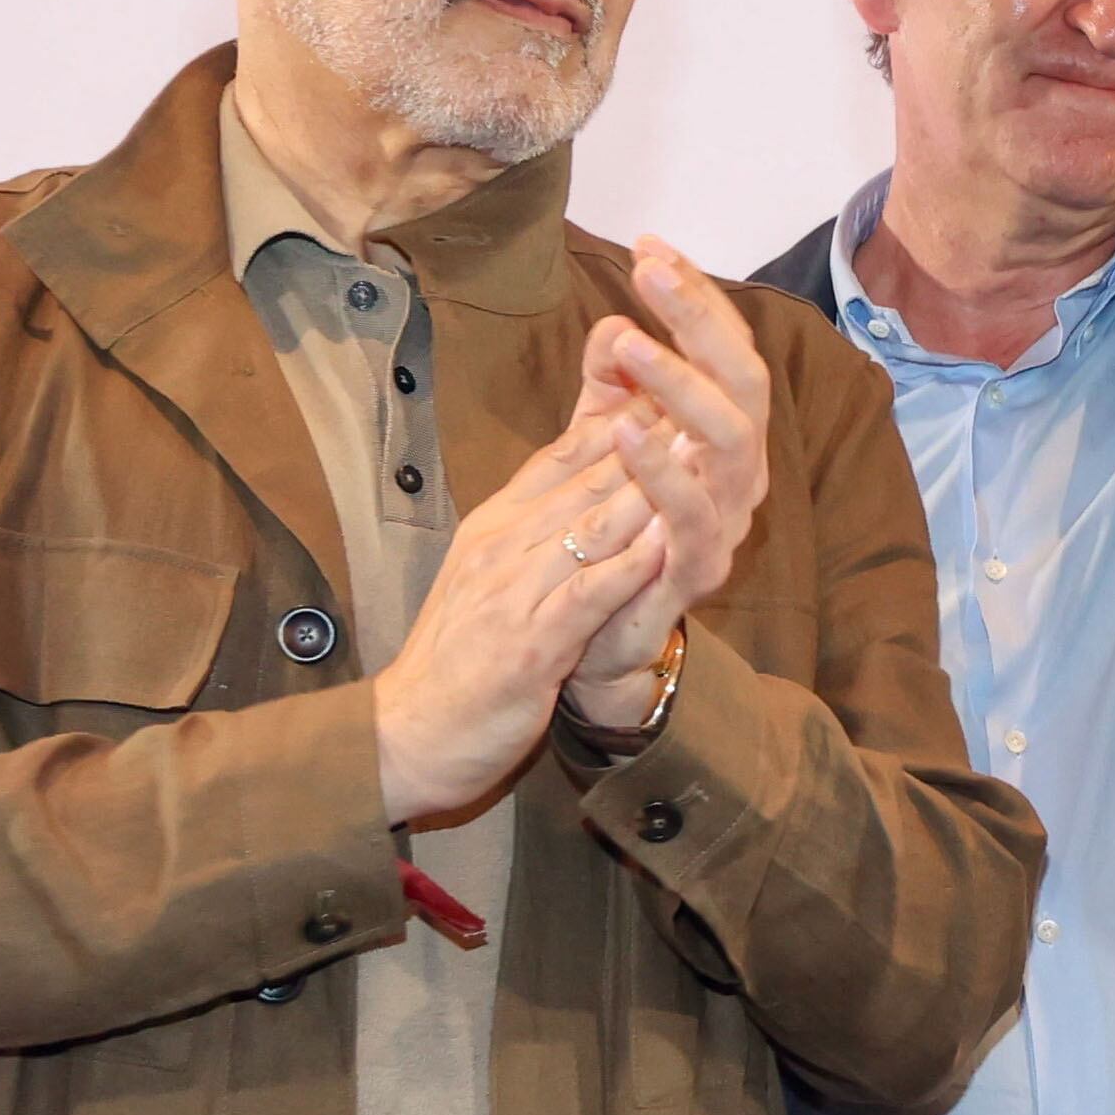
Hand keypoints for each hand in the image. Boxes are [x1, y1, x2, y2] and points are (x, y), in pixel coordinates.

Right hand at [371, 417, 666, 824]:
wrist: (408, 732)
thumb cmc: (458, 656)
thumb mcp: (489, 573)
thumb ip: (533, 523)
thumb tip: (582, 481)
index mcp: (496, 525)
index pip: (563, 455)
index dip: (621, 415)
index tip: (673, 381)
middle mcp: (503, 546)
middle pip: (587, 478)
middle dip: (650, 436)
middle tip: (706, 396)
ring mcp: (515, 592)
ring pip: (591, 525)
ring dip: (650, 485)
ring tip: (700, 449)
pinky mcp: (531, 644)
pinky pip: (587, 594)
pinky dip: (628, 566)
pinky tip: (666, 541)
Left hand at [561, 240, 773, 727]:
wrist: (602, 637)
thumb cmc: (613, 535)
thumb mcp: (606, 447)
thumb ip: (613, 387)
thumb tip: (617, 320)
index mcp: (721, 436)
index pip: (724, 350)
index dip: (694, 297)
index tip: (651, 246)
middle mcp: (739, 472)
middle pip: (744, 380)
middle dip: (701, 320)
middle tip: (655, 269)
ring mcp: (725, 519)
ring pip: (732, 439)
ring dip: (683, 385)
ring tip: (634, 342)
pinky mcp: (697, 568)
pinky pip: (691, 515)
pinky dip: (659, 469)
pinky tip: (622, 428)